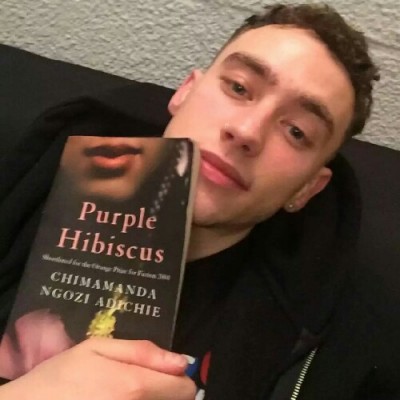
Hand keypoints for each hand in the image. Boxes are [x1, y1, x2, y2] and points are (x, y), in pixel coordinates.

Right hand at [0, 338, 195, 399]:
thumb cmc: (61, 375)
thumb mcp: (97, 348)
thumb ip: (143, 351)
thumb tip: (182, 361)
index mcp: (134, 386)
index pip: (185, 389)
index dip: (180, 379)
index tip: (166, 375)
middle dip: (167, 393)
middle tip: (141, 385)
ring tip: (126, 395)